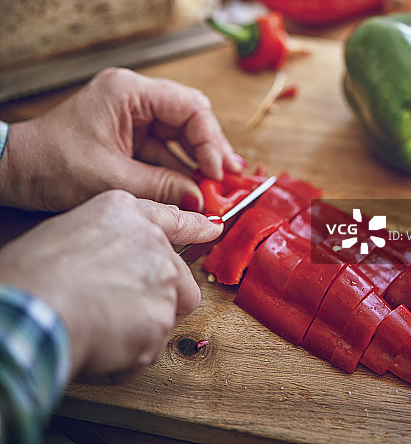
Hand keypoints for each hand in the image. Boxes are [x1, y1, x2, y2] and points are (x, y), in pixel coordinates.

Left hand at [0, 67, 242, 211]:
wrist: (13, 171)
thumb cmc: (50, 165)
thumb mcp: (111, 180)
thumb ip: (162, 187)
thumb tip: (201, 201)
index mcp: (129, 92)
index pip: (189, 106)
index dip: (210, 139)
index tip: (217, 171)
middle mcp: (135, 97)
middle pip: (189, 117)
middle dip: (209, 149)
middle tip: (228, 178)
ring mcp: (132, 115)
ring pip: (179, 134)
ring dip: (196, 161)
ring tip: (218, 187)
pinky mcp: (128, 135)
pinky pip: (162, 149)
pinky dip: (177, 169)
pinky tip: (194, 188)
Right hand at [0, 190, 222, 377]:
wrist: (38, 302)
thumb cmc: (38, 268)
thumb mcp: (72, 227)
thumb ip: (109, 236)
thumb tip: (119, 255)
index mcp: (127, 212)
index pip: (171, 219)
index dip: (195, 227)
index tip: (213, 229)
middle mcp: (154, 242)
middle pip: (179, 279)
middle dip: (159, 300)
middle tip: (118, 310)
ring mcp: (164, 281)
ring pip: (165, 316)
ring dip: (140, 329)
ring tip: (101, 326)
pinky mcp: (161, 322)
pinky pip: (148, 350)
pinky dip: (126, 357)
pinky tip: (99, 344)